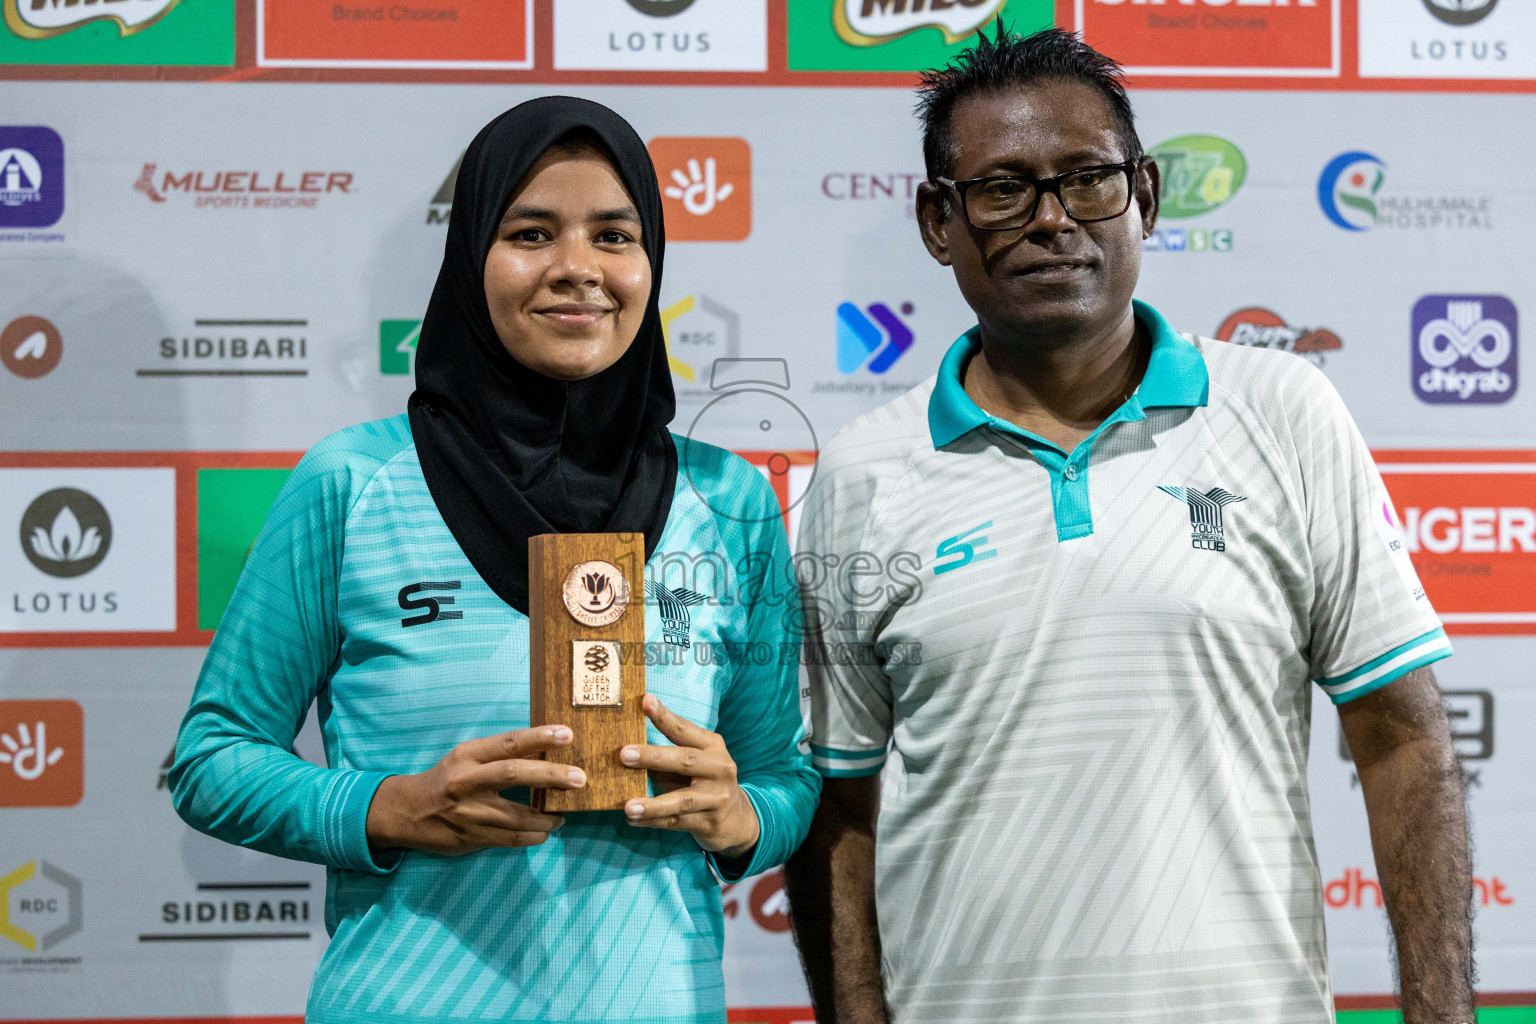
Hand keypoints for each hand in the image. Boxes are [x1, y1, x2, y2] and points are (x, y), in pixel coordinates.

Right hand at [366, 726, 585, 855]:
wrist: (407, 812)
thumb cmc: (446, 779)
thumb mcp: (466, 758)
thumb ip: (498, 755)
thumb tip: (544, 750)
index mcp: (468, 756)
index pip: (508, 742)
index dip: (539, 737)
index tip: (568, 734)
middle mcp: (467, 781)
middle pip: (514, 774)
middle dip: (551, 776)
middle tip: (580, 778)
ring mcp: (469, 812)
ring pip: (517, 815)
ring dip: (547, 816)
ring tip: (565, 813)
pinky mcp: (471, 837)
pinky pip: (512, 840)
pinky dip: (534, 836)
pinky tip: (546, 830)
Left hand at [619, 695, 759, 858]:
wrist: (736, 819)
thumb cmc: (703, 783)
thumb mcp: (694, 763)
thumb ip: (667, 756)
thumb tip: (625, 752)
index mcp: (712, 746)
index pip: (685, 729)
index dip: (665, 716)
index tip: (645, 702)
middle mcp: (719, 768)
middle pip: (685, 760)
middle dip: (653, 757)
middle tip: (624, 754)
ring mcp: (717, 797)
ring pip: (682, 799)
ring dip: (653, 804)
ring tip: (629, 806)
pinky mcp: (711, 821)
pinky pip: (677, 821)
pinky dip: (653, 821)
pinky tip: (633, 820)